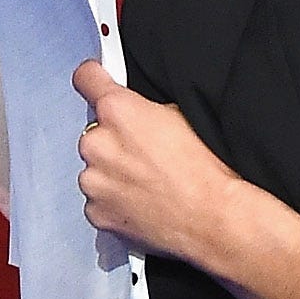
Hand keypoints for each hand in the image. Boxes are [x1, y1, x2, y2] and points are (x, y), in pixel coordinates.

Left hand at [75, 60, 238, 273]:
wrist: (212, 220)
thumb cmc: (207, 171)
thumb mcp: (184, 117)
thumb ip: (148, 110)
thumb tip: (141, 112)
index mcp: (118, 111)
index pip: (86, 78)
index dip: (94, 80)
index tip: (96, 83)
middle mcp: (97, 143)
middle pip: (96, 133)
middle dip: (115, 141)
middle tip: (147, 155)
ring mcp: (93, 181)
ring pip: (96, 170)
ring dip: (114, 174)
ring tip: (149, 185)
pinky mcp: (96, 213)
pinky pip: (99, 201)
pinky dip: (116, 202)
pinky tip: (143, 204)